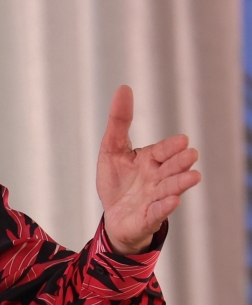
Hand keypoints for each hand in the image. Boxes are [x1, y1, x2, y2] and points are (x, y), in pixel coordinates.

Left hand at [97, 85, 200, 254]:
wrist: (114, 215)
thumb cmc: (116, 181)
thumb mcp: (111, 148)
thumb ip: (119, 121)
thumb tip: (124, 88)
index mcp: (149, 161)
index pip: (161, 151)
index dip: (170, 147)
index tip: (182, 140)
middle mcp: (156, 178)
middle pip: (170, 169)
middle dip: (180, 162)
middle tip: (191, 154)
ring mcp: (154, 198)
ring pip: (169, 189)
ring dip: (180, 183)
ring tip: (193, 176)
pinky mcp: (148, 217)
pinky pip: (157, 211)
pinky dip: (165, 207)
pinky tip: (173, 201)